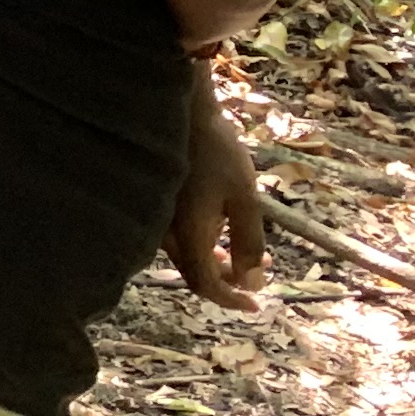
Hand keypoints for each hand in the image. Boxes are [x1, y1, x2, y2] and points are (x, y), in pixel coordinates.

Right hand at [166, 64, 268, 311]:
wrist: (179, 110)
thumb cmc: (216, 152)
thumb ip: (249, 243)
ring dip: (216, 261)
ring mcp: (157, 218)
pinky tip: (219, 229)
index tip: (256, 304)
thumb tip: (251, 283)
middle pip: (194, 274)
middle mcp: (166, 233)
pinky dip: (202, 244)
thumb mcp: (245, 197)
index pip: (206, 284)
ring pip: (186, 256)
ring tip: (244, 253)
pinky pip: (178, 238)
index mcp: (189, 235)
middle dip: (228, 280)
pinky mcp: (156, 203)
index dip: (231, 300)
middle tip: (258, 275)